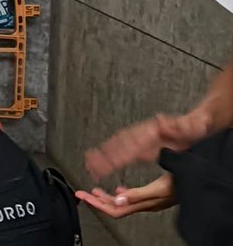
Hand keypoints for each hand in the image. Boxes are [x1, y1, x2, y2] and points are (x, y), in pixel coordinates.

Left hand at [75, 174, 174, 218]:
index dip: (96, 204)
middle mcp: (143, 204)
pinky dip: (119, 194)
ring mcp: (147, 200)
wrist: (197, 182)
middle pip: (114, 206)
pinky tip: (118, 190)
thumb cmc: (182, 185)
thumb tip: (116, 198)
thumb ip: (137, 194)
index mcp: (142, 204)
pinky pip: (131, 198)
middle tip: (81, 192)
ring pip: (121, 202)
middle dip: (96, 200)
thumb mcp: (158, 188)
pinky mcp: (152, 195)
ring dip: (106, 197)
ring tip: (94, 191)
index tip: (82, 196)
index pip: (114, 209)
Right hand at [86, 109, 212, 179]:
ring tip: (88, 163)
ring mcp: (142, 139)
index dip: (116, 154)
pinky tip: (102, 158)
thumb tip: (162, 121)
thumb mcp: (193, 126)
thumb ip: (179, 125)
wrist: (199, 122)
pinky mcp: (144, 145)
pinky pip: (123, 148)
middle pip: (118, 145)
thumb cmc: (196, 127)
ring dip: (103, 154)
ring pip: (118, 145)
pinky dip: (110, 153)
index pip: (130, 144)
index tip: (104, 162)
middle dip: (103, 156)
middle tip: (88, 165)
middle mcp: (143, 135)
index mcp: (153, 133)